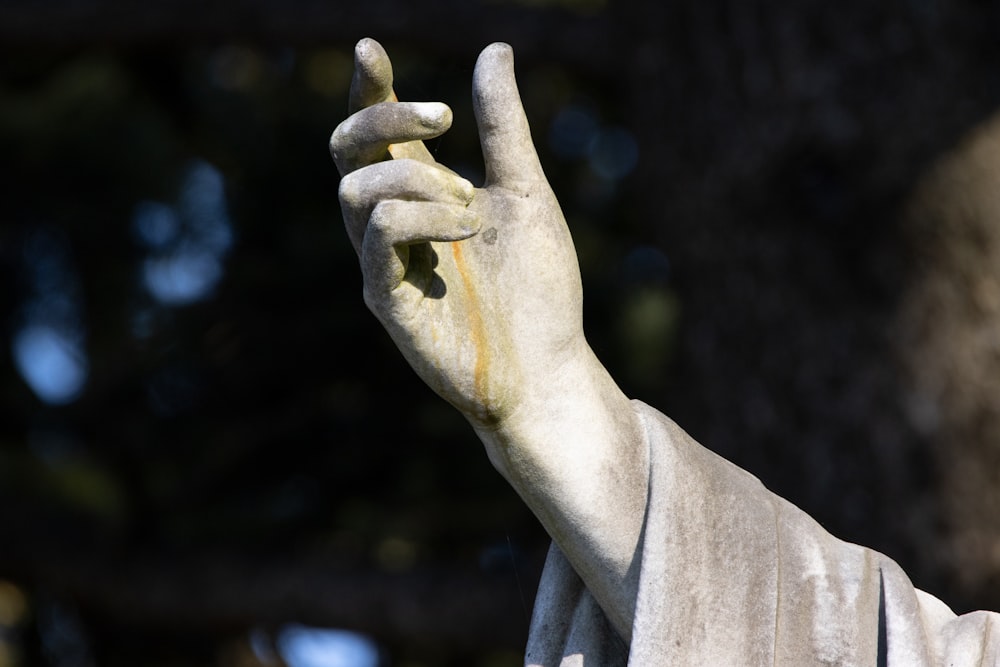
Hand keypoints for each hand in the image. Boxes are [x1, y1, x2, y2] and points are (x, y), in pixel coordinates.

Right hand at [330, 40, 647, 639]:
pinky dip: (423, 218)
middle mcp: (394, 225)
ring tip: (474, 206)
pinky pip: (377, 237)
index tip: (370, 49)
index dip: (368, 91)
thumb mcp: (527, 193)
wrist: (550, 365)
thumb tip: (494, 51)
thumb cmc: (539, 287)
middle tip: (443, 117)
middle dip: (383, 117)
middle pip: (347, 151)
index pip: (377, 134)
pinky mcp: (388, 301)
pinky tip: (471, 229)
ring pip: (357, 190)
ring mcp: (384, 264)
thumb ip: (505, 129)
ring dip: (417, 179)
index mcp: (423, 196)